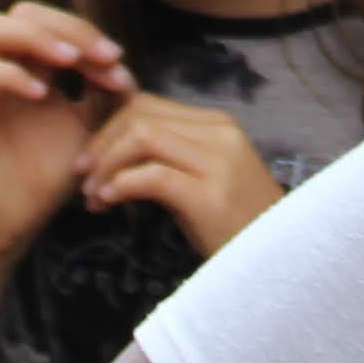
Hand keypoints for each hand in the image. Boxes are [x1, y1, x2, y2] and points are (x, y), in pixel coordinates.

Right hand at [0, 4, 131, 260]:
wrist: (14, 223)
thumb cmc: (48, 175)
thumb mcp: (88, 127)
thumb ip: (104, 93)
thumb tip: (123, 65)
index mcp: (28, 67)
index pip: (49, 20)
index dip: (85, 31)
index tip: (118, 59)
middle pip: (19, 11)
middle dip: (66, 26)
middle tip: (102, 56)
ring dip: (36, 38)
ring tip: (72, 61)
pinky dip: (11, 75)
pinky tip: (43, 94)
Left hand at [76, 96, 279, 258]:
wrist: (280, 258)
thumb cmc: (236, 222)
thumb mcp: (204, 176)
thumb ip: (171, 154)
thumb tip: (115, 143)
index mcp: (218, 124)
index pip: (147, 104)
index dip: (107, 126)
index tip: (91, 159)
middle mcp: (221, 133)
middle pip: (139, 115)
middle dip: (100, 144)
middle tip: (83, 179)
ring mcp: (219, 162)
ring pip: (142, 137)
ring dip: (105, 165)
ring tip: (94, 196)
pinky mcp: (211, 195)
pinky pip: (151, 176)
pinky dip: (120, 185)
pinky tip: (110, 202)